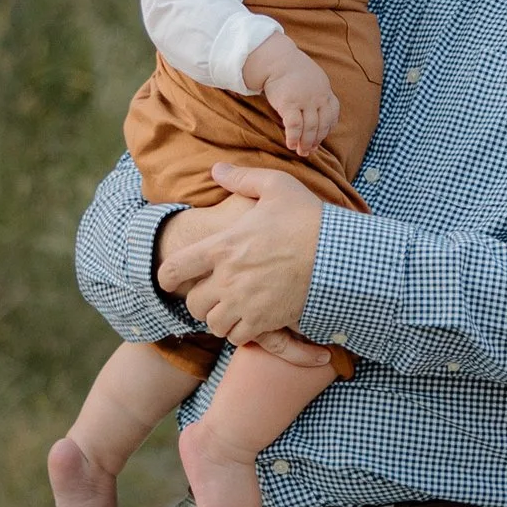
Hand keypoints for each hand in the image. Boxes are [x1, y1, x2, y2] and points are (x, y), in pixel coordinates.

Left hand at [156, 168, 328, 344]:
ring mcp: (245, 302)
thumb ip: (242, 178)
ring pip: (213, 324)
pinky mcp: (264, 321)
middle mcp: (227, 278)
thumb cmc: (308, 217)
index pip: (174, 268)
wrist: (339, 254)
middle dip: (199, 300)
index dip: (167, 276)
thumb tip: (217, 169)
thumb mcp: (276, 186)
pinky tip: (249, 320)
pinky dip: (239, 332)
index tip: (171, 279)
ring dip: (219, 318)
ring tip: (230, 309)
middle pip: (193, 303)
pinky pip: (238, 337)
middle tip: (212, 294)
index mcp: (222, 246)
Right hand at [245, 32, 340, 153]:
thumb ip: (318, 92)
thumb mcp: (313, 78)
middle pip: (322, 125)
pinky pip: (294, 127)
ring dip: (306, 144)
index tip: (320, 138)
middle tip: (310, 151)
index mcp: (325, 91)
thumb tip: (317, 110)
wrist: (276, 59)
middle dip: (316, 141)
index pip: (332, 115)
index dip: (327, 130)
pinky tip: (290, 144)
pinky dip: (293, 138)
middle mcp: (318, 97)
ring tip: (301, 152)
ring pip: (310, 129)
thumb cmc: (292, 69)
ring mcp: (305, 101)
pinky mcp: (289, 104)